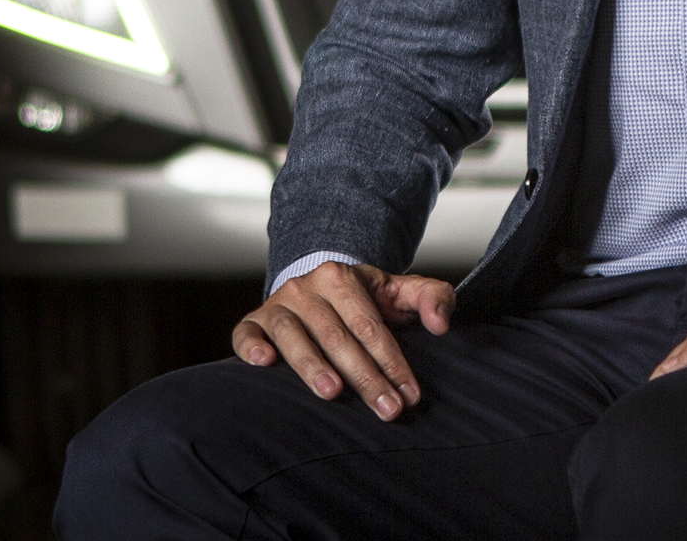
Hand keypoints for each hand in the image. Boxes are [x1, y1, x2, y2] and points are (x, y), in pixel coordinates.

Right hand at [232, 261, 453, 420]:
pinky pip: (246, 333)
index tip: (409, 394)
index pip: (371, 326)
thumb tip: (441, 324)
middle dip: (365, 377)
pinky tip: (265, 364)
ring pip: (294, 336)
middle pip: (338, 337)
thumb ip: (432, 297)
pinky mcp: (254, 321)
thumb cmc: (366, 299)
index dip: (392, 361)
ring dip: (311, 365)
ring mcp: (278, 305)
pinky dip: (251, 347)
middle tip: (387, 409)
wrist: (321, 286)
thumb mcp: (401, 291)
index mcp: (343, 277)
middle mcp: (307, 288)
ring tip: (332, 392)